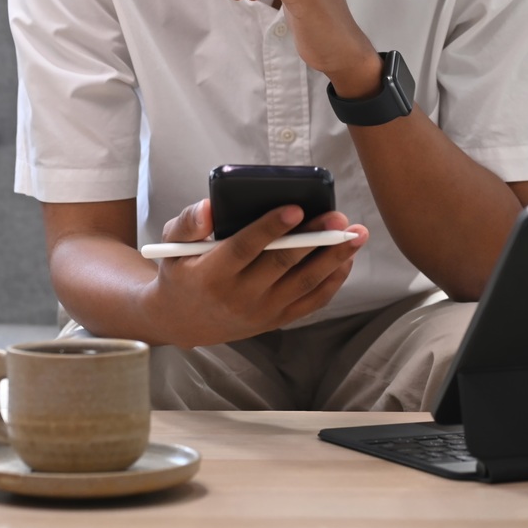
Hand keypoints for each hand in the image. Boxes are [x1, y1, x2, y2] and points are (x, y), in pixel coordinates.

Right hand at [144, 197, 367, 347]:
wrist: (182, 320)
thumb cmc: (181, 271)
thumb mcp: (171, 245)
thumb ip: (188, 222)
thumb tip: (210, 207)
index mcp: (211, 274)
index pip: (244, 248)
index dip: (270, 228)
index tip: (295, 208)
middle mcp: (239, 297)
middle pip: (282, 265)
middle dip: (314, 239)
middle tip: (339, 218)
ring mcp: (261, 312)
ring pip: (304, 284)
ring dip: (333, 258)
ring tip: (356, 235)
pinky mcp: (277, 320)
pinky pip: (311, 302)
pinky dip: (332, 281)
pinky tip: (346, 259)